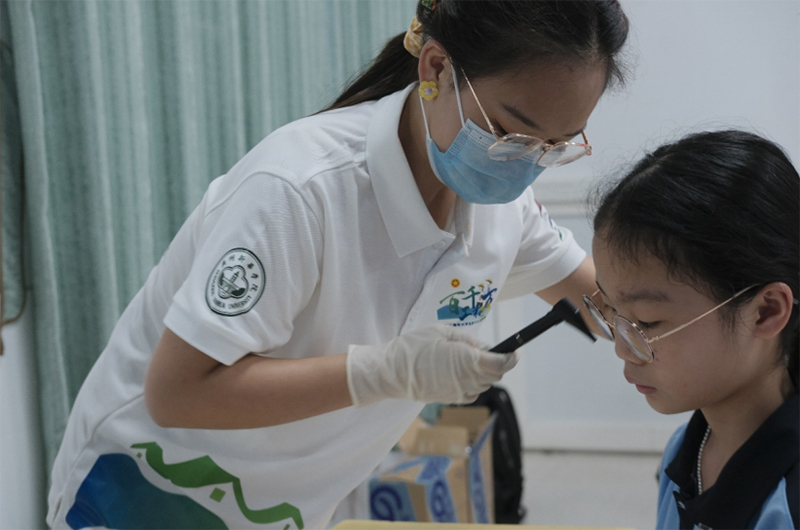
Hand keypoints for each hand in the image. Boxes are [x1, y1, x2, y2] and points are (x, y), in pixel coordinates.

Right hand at [346, 324, 518, 406]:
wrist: (390, 372)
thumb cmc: (414, 347)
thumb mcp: (442, 332)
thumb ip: (467, 339)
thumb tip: (482, 347)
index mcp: (467, 361)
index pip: (500, 363)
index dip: (511, 357)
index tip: (513, 351)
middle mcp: (466, 380)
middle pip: (495, 375)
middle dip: (496, 364)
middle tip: (486, 351)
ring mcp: (458, 393)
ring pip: (484, 385)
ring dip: (484, 374)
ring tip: (469, 360)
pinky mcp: (450, 399)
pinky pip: (471, 393)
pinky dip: (473, 383)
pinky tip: (459, 373)